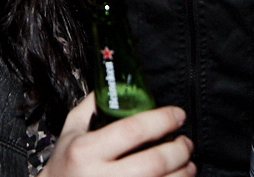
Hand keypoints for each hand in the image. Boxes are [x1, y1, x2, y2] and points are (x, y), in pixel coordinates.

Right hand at [42, 93, 193, 176]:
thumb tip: (113, 85)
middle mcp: (101, 176)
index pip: (133, 130)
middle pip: (155, 162)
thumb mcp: (71, 131)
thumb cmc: (66, 165)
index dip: (162, 120)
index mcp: (86, 151)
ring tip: (187, 163)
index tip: (177, 115)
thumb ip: (91, 106)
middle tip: (186, 142)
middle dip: (179, 150)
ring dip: (183, 173)